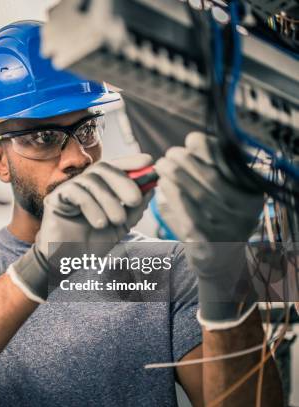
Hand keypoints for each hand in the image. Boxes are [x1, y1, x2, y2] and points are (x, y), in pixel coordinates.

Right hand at [8, 153, 153, 302]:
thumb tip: (151, 187)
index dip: (131, 161)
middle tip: (135, 200)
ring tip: (117, 220)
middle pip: (103, 168)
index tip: (148, 162)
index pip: (114, 167)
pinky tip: (99, 224)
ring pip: (91, 180)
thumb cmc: (92, 243)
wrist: (67, 262)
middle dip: (123, 181)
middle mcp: (83, 184)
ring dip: (109, 200)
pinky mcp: (55, 198)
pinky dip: (91, 206)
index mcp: (99, 187)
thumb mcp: (121, 226)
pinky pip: (75, 192)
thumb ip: (134, 208)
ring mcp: (68, 189)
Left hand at [155, 132, 264, 329]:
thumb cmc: (216, 217)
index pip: (231, 164)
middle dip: (186, 162)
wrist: (220, 260)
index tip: (190, 139)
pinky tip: (163, 188)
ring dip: (176, 177)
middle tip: (168, 154)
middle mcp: (246, 211)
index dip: (209, 148)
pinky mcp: (210, 244)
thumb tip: (190, 143)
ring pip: (199, 196)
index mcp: (252, 193)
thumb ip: (211, 169)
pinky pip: (189, 218)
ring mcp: (229, 229)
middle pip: (212, 179)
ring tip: (161, 166)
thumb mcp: (223, 192)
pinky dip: (174, 199)